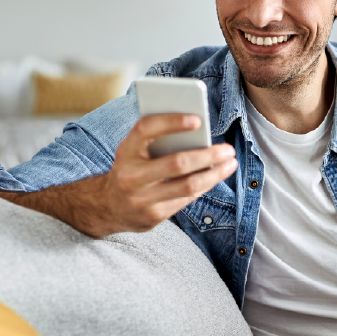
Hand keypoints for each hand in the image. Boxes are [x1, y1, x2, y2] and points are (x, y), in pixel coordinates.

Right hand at [93, 113, 237, 235]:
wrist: (106, 207)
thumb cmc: (130, 169)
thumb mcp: (134, 151)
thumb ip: (157, 140)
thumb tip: (198, 130)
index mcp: (125, 152)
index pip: (146, 130)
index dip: (172, 122)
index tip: (198, 119)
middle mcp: (131, 176)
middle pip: (177, 163)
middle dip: (208, 155)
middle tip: (228, 149)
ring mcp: (142, 199)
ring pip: (188, 186)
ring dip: (215, 174)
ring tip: (230, 163)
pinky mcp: (153, 216)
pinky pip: (186, 199)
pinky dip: (204, 186)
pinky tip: (215, 177)